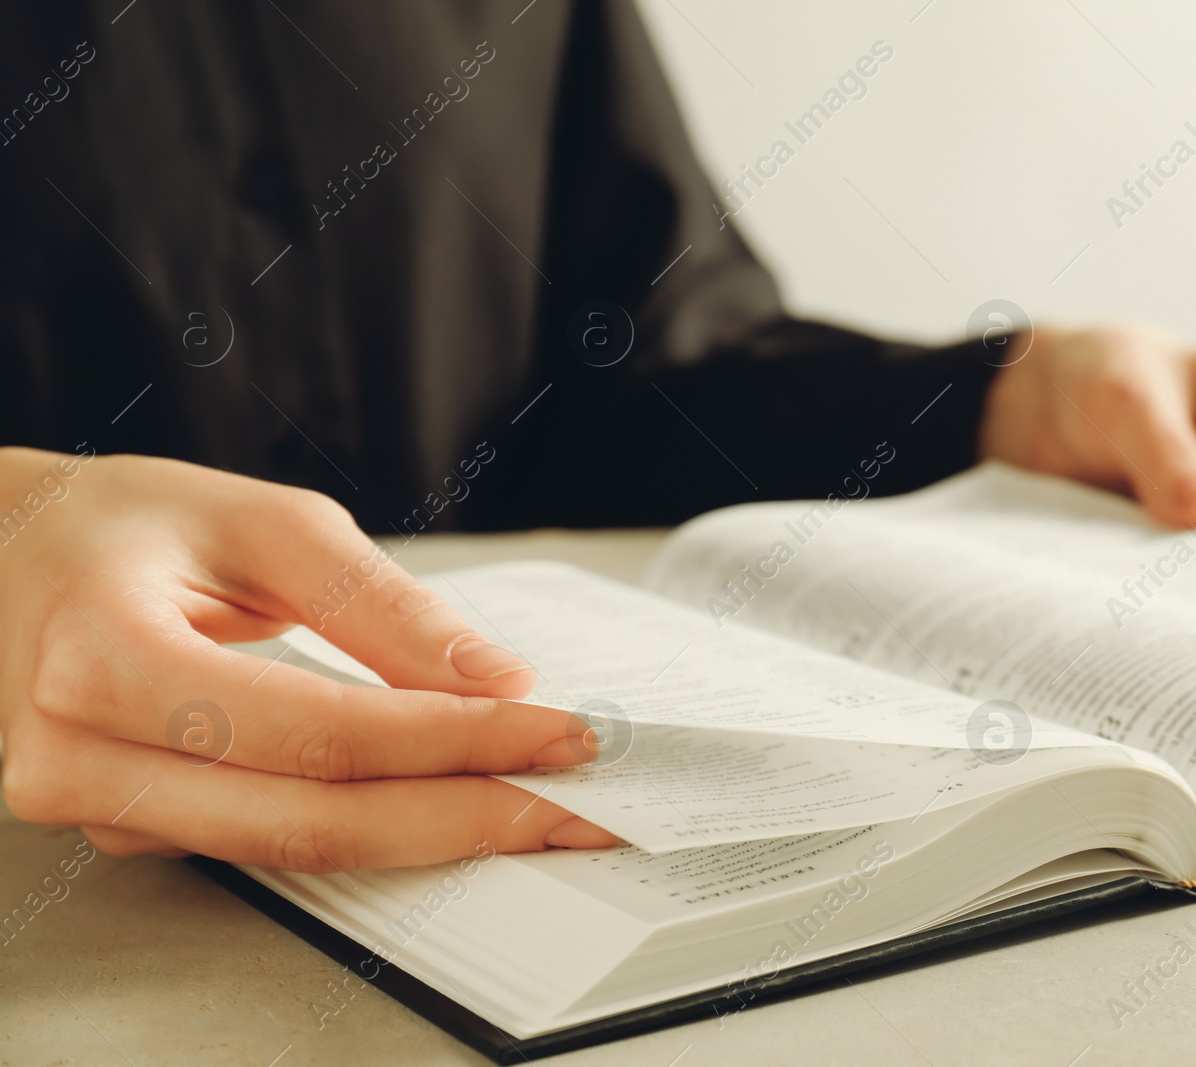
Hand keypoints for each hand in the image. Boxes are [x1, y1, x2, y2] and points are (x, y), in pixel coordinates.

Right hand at [0, 449, 616, 870]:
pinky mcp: (128, 826)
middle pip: (311, 819)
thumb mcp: (258, 522)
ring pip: (293, 849)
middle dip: (464, 815)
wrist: (4, 559)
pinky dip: (368, 827)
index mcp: (103, 658)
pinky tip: (443, 806)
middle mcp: (80, 756)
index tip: (557, 731)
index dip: (453, 739)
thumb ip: (378, 603)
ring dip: (429, 835)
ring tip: (535, 813)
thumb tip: (495, 678)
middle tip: (574, 805)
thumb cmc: (123, 526)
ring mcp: (96, 807)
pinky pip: (267, 841)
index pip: (316, 732)